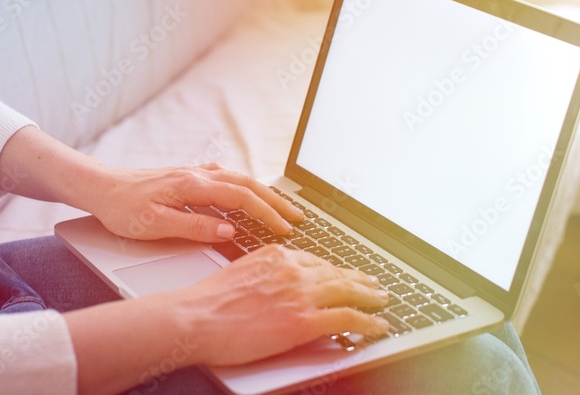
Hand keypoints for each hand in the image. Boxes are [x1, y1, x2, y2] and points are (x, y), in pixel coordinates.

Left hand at [89, 162, 303, 242]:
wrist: (100, 187)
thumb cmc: (122, 208)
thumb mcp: (154, 226)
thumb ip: (194, 227)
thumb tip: (229, 230)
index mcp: (192, 186)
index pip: (241, 198)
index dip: (267, 214)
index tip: (285, 229)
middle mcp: (197, 175)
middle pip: (247, 184)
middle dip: (276, 201)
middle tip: (298, 217)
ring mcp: (193, 173)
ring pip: (238, 179)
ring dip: (263, 192)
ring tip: (282, 207)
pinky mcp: (187, 176)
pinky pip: (225, 178)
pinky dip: (244, 186)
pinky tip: (247, 192)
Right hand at [169, 245, 392, 365]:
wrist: (197, 318)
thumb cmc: (209, 302)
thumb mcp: (242, 273)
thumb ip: (267, 274)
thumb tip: (279, 287)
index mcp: (277, 254)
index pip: (316, 261)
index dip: (335, 270)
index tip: (344, 274)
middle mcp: (293, 269)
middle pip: (337, 273)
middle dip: (359, 280)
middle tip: (375, 285)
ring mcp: (300, 294)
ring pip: (348, 291)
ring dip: (370, 297)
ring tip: (382, 301)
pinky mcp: (304, 321)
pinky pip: (347, 319)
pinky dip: (368, 323)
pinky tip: (378, 326)